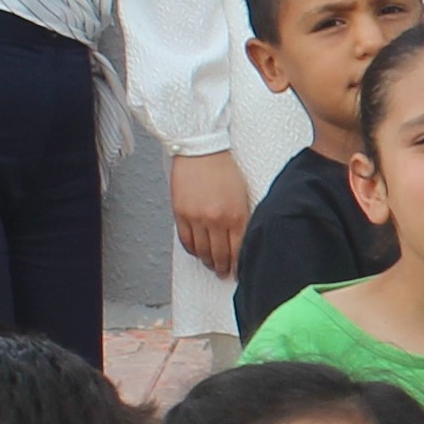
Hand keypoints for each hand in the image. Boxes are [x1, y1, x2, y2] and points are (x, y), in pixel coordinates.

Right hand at [168, 152, 254, 278]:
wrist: (201, 150)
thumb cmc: (224, 168)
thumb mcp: (242, 194)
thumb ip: (242, 218)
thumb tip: (240, 240)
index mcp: (237, 214)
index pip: (238, 250)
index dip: (238, 264)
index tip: (239, 271)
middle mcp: (217, 219)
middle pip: (220, 255)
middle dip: (223, 267)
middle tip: (223, 272)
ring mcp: (197, 218)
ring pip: (202, 251)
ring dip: (207, 261)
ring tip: (211, 265)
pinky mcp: (181, 214)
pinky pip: (186, 241)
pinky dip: (192, 250)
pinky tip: (197, 251)